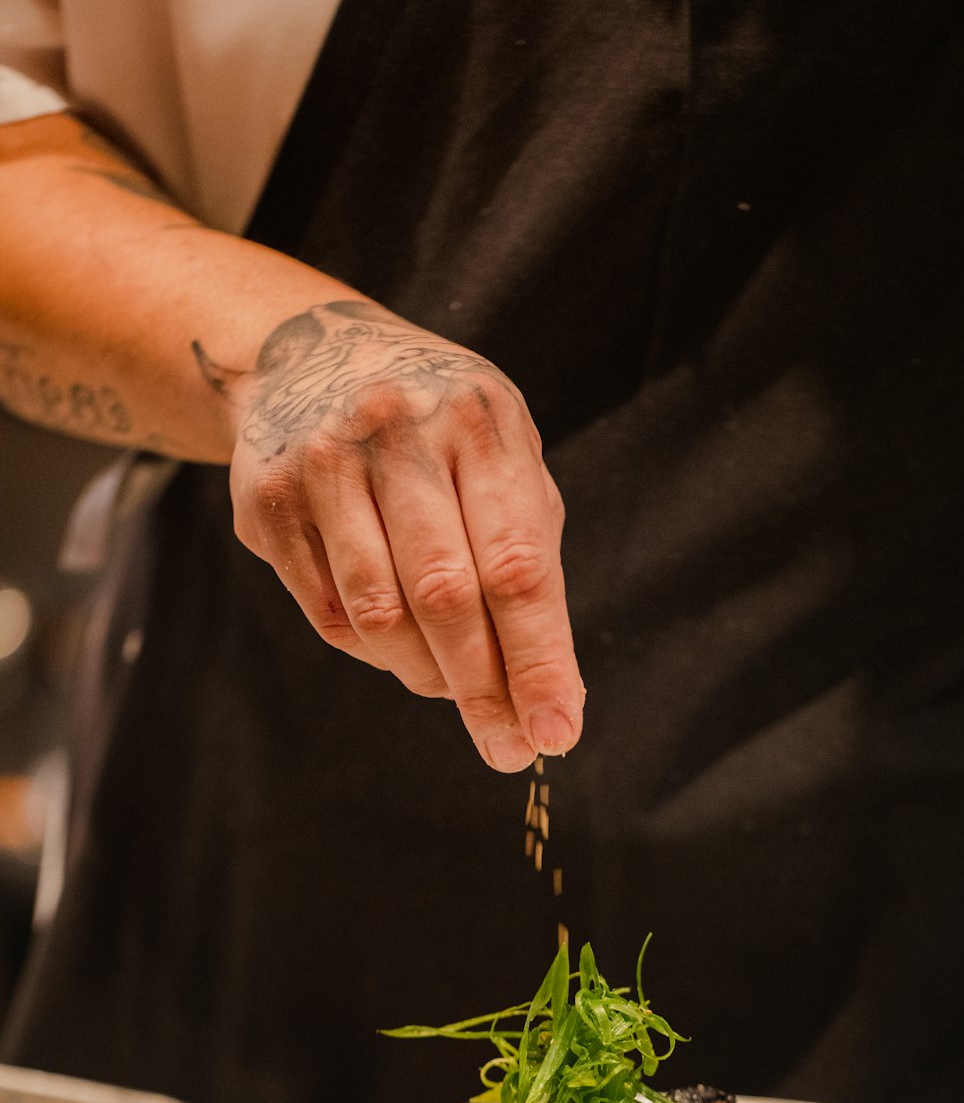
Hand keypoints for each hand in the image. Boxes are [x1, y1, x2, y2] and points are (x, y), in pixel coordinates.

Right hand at [212, 299, 582, 770]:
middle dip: (483, 689)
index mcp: (477, 421)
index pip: (516, 566)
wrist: (310, 353)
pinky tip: (401, 646)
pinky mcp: (267, 502)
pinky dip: (376, 650)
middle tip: (507, 749)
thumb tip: (553, 693)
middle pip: (445, 596)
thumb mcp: (501, 460)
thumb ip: (530, 560)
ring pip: (380, 615)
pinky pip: (331, 613)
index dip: (539, 659)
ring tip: (455, 689)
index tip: (557, 732)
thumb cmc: (439, 429)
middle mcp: (396, 431)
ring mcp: (322, 464)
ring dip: (426, 674)